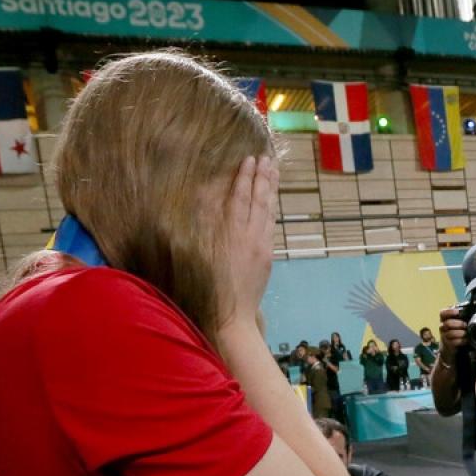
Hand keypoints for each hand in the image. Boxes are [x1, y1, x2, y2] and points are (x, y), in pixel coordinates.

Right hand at [220, 155, 279, 327]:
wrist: (231, 317)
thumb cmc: (208, 289)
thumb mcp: (202, 254)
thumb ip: (207, 224)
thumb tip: (210, 197)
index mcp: (232, 234)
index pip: (240, 198)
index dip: (244, 177)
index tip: (249, 159)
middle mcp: (250, 237)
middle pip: (259, 200)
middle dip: (262, 177)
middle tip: (266, 157)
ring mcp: (261, 246)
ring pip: (268, 211)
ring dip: (271, 189)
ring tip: (273, 170)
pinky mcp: (267, 257)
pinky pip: (270, 226)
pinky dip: (271, 209)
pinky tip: (272, 200)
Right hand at [438, 307, 466, 358]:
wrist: (451, 349)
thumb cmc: (458, 333)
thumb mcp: (459, 323)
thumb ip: (463, 316)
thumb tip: (473, 310)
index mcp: (445, 320)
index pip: (443, 313)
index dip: (450, 312)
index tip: (458, 312)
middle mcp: (443, 327)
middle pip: (447, 323)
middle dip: (459, 324)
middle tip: (466, 325)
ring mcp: (444, 336)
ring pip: (450, 333)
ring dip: (460, 333)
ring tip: (467, 333)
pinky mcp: (447, 345)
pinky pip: (453, 342)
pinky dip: (461, 341)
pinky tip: (466, 340)